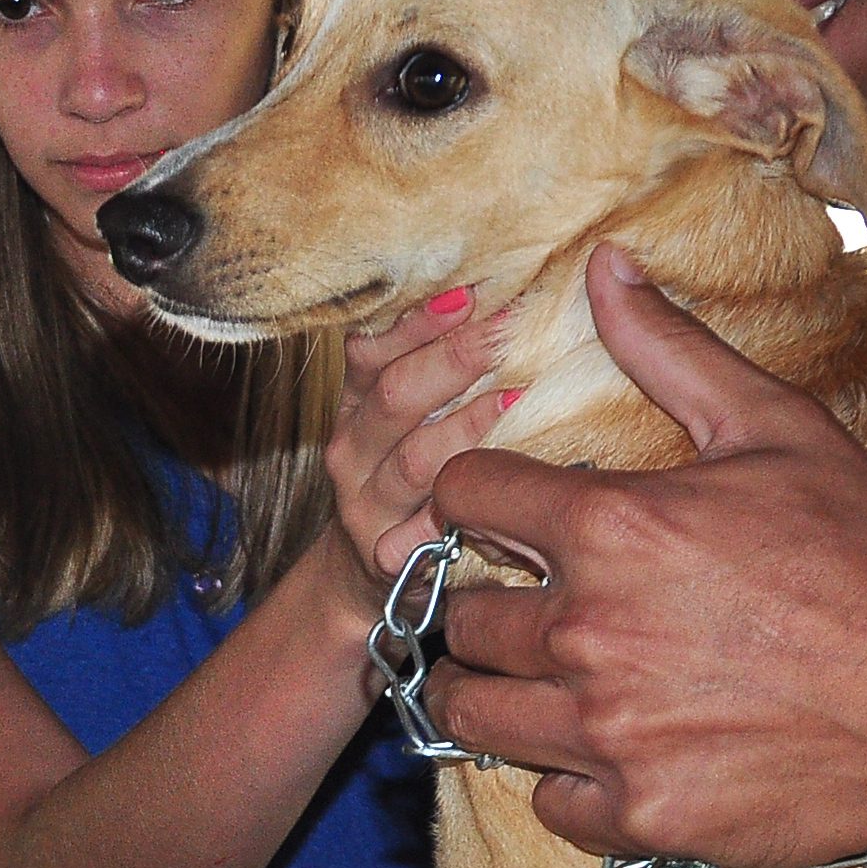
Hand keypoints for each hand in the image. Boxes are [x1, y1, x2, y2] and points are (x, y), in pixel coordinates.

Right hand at [329, 286, 508, 582]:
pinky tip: (497, 484)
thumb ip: (437, 366)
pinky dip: (462, 504)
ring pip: (414, 459)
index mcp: (355, 404)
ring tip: (515, 397)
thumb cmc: (409, 478)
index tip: (468, 294)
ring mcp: (365, 502)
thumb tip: (504, 301)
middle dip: (453, 359)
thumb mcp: (409, 418)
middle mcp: (351, 449)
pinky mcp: (386, 553)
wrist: (368, 573)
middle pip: (395, 395)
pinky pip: (427, 526)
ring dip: (466, 425)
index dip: (416, 322)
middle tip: (507, 330)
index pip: (371, 351)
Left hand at [422, 248, 866, 864]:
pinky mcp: (639, 812)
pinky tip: (618, 749)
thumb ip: (674, 350)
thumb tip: (602, 264)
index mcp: (611, 527)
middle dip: (486, 605)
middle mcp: (589, 631)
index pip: (460, 495)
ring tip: (549, 678)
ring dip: (498, 693)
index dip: (473, 499)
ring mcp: (609, 731)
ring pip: (472, 713)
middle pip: (457, 617)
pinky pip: (545, 799)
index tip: (501, 516)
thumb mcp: (781, 432)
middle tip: (538, 607)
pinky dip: (569, 779)